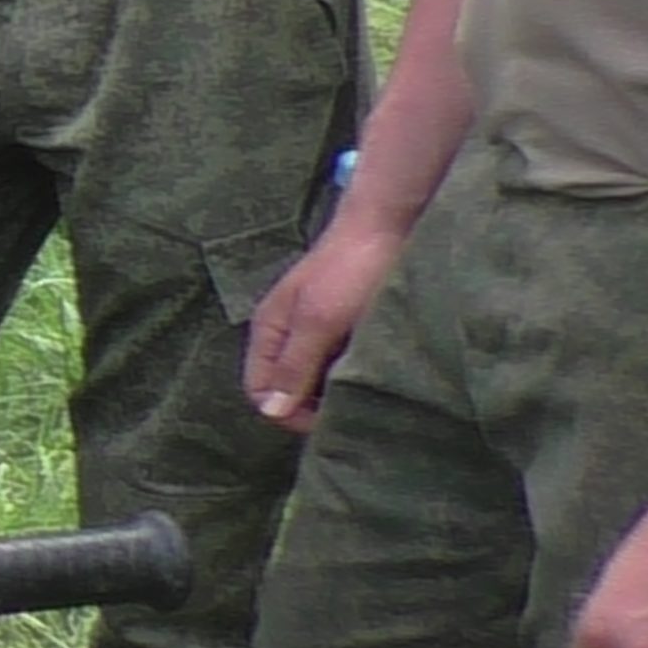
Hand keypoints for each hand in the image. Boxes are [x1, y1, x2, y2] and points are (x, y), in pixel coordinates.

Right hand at [246, 212, 403, 431]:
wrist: (388, 227)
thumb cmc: (349, 272)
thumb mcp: (319, 321)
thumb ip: (294, 365)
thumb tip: (270, 412)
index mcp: (268, 331)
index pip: (259, 391)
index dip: (288, 412)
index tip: (328, 420)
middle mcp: (286, 335)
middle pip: (285, 388)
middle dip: (311, 406)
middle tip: (352, 409)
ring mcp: (315, 332)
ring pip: (313, 379)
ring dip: (334, 392)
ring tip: (366, 393)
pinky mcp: (343, 329)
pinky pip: (337, 366)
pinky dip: (351, 376)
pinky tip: (373, 374)